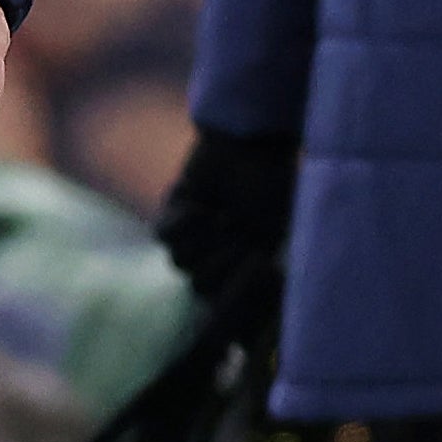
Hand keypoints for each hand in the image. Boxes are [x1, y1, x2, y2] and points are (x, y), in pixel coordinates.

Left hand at [156, 127, 298, 299]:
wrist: (249, 142)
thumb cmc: (272, 183)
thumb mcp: (277, 226)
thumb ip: (262, 263)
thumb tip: (255, 289)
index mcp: (244, 264)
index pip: (225, 300)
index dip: (232, 289)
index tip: (250, 264)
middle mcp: (217, 254)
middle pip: (199, 286)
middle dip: (218, 263)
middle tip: (236, 231)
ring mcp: (193, 235)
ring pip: (178, 263)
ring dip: (201, 243)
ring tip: (220, 217)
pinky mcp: (174, 212)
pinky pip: (164, 236)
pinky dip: (181, 225)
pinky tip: (199, 207)